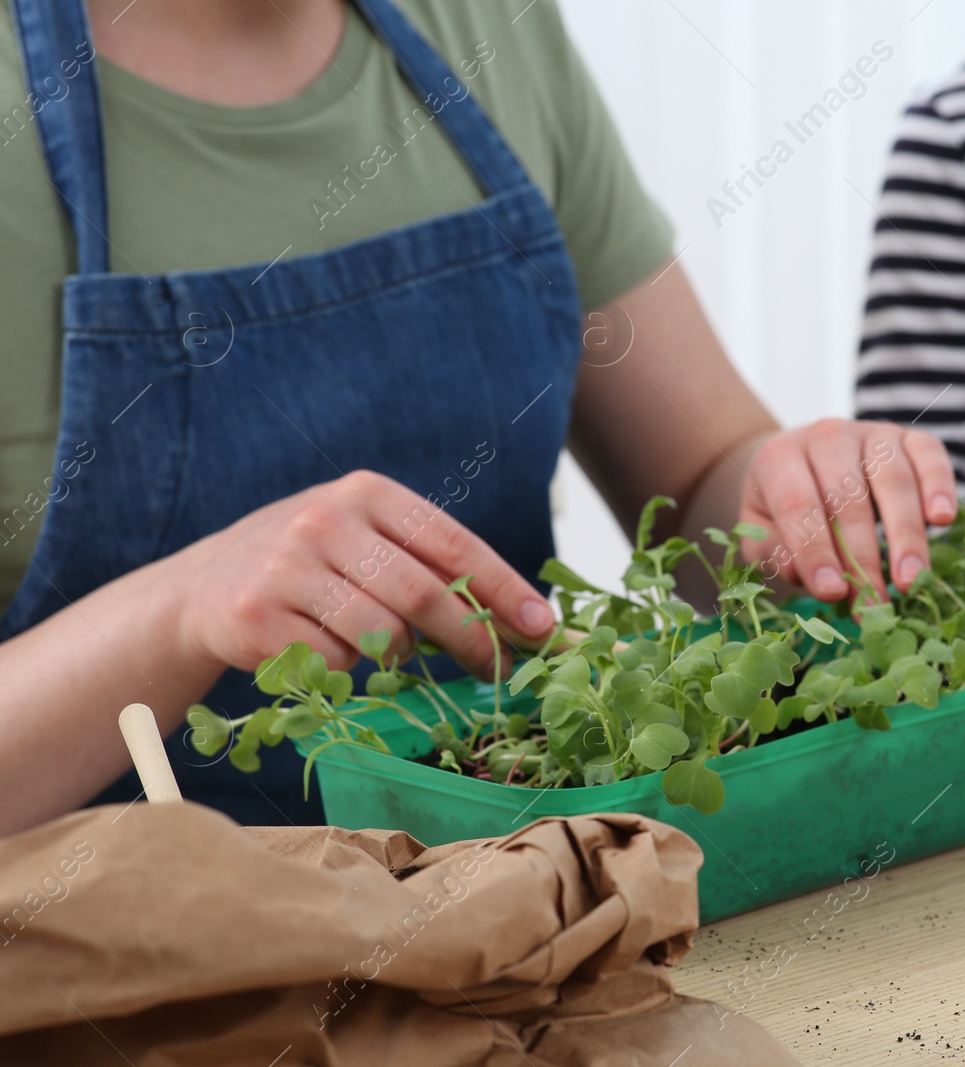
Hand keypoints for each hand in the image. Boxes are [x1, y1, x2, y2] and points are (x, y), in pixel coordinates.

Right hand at [165, 470, 555, 676]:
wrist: (201, 589)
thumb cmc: (314, 567)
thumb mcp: (366, 541)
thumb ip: (432, 566)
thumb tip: (529, 622)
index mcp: (367, 493)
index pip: (454, 543)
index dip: (505, 590)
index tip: (544, 628)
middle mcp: (325, 521)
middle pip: (425, 596)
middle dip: (473, 641)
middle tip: (499, 672)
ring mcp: (285, 568)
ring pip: (382, 636)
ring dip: (400, 660)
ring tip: (389, 653)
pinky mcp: (254, 617)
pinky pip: (335, 664)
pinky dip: (347, 672)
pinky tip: (326, 652)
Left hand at [739, 419, 957, 602]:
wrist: (803, 459)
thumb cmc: (782, 506)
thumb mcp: (761, 530)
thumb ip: (775, 552)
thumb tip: (811, 577)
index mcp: (780, 457)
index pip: (797, 505)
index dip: (815, 551)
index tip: (832, 593)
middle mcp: (827, 436)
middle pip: (849, 497)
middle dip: (863, 557)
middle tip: (875, 604)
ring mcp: (871, 433)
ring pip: (893, 479)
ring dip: (905, 535)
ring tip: (911, 580)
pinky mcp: (910, 437)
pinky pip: (930, 455)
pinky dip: (940, 485)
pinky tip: (943, 520)